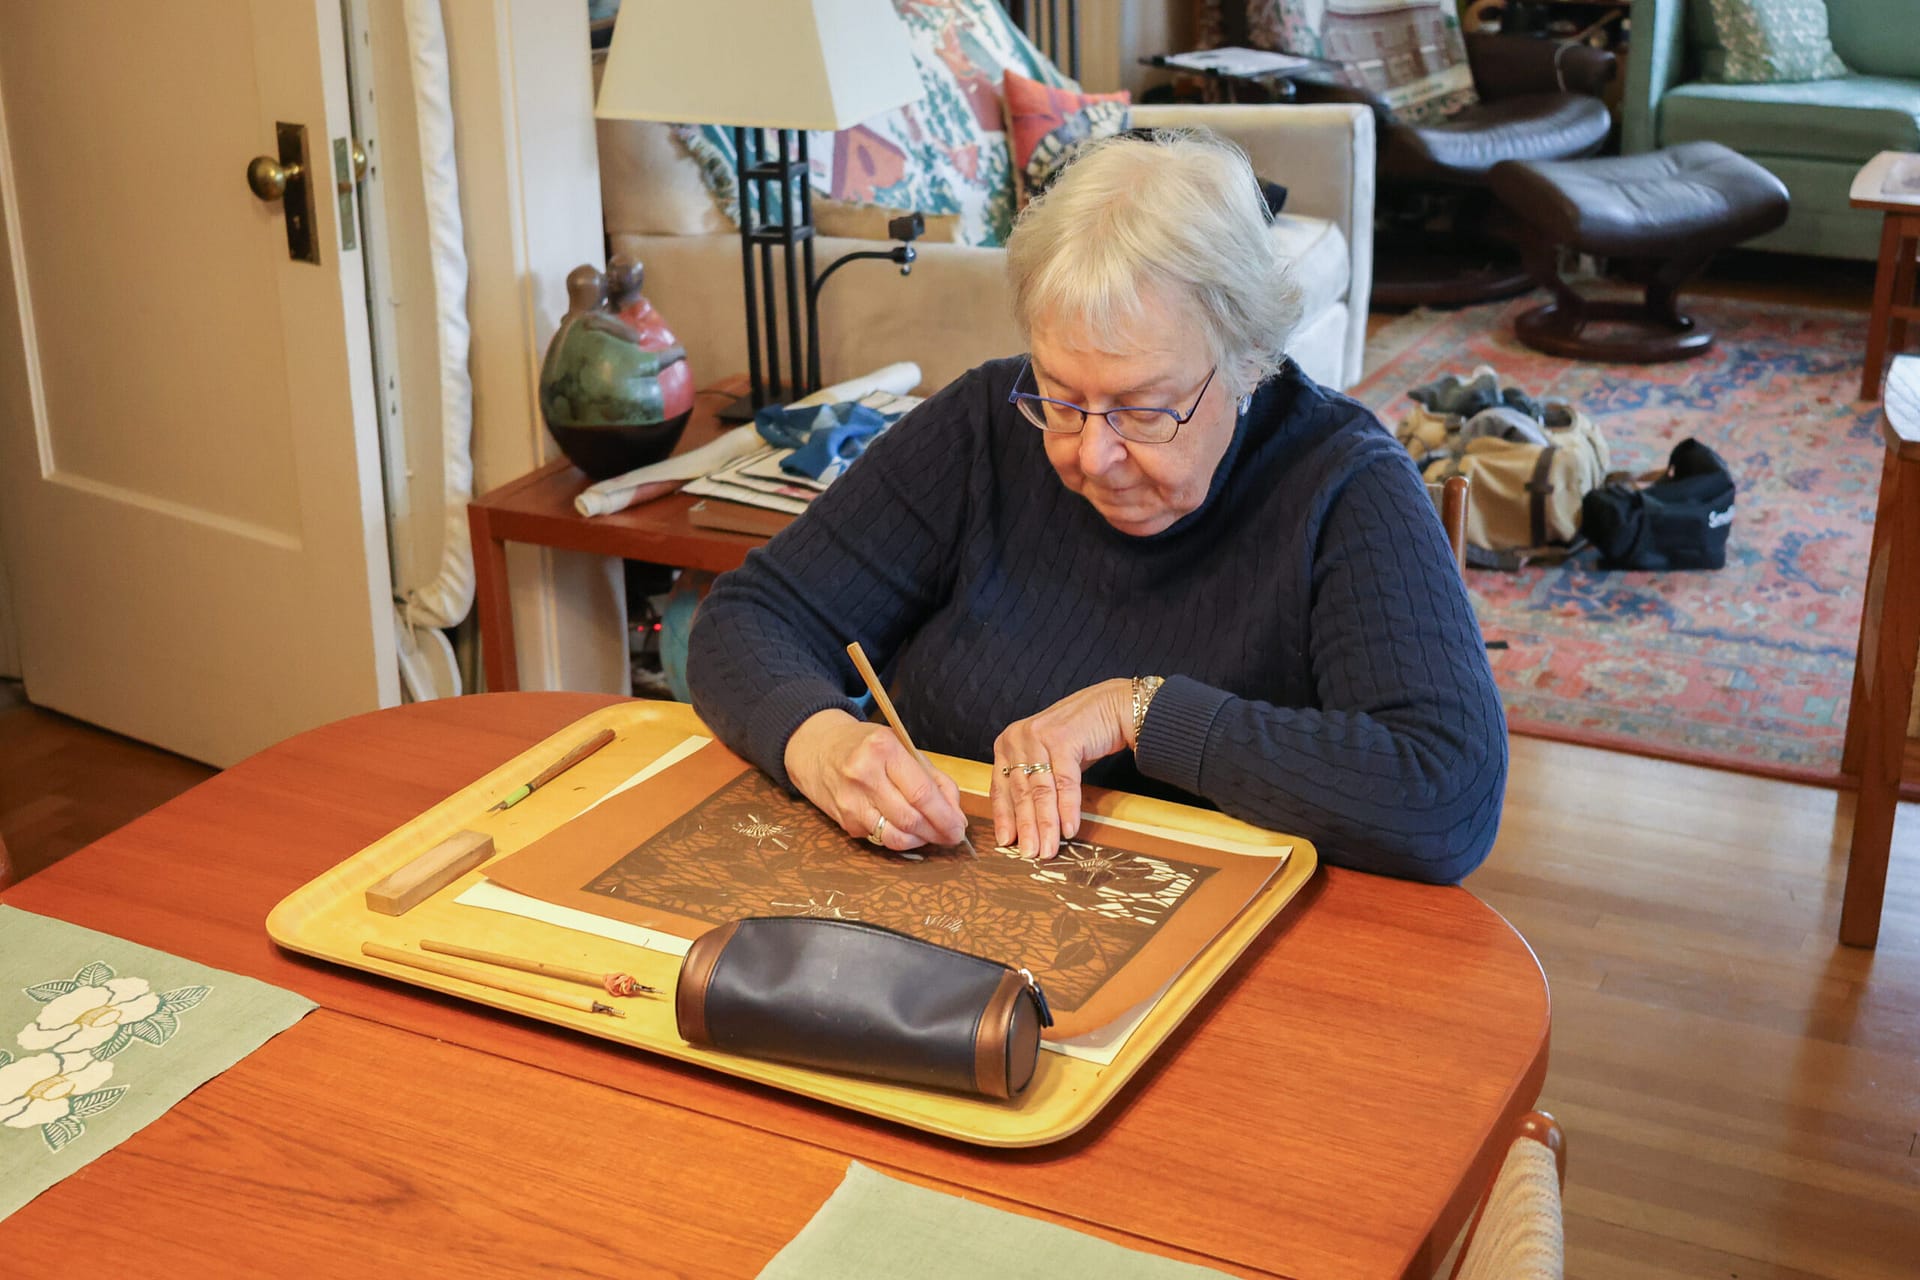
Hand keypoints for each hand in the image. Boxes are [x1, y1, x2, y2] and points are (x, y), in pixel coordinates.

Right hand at [785, 709, 966, 851]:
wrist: (818, 749)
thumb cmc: (867, 746)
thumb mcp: (902, 748)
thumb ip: (933, 778)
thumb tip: (956, 815)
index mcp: (883, 749)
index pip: (922, 793)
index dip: (946, 816)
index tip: (959, 828)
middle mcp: (863, 775)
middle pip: (911, 818)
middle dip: (937, 833)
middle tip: (951, 836)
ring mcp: (850, 801)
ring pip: (895, 837)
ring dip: (920, 841)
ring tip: (931, 835)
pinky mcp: (844, 821)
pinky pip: (880, 838)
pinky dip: (900, 839)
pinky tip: (906, 829)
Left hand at [992, 678, 1132, 860]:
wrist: (1112, 707)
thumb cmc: (1079, 737)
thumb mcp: (1046, 758)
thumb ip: (1032, 784)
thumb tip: (1024, 827)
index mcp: (1007, 743)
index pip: (1000, 787)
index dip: (1004, 818)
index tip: (1006, 843)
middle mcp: (1018, 738)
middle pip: (1020, 792)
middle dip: (1026, 828)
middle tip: (1029, 855)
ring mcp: (1039, 737)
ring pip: (1041, 791)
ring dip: (1046, 825)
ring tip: (1048, 850)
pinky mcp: (1063, 739)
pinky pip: (1065, 782)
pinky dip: (1067, 809)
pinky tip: (1069, 829)